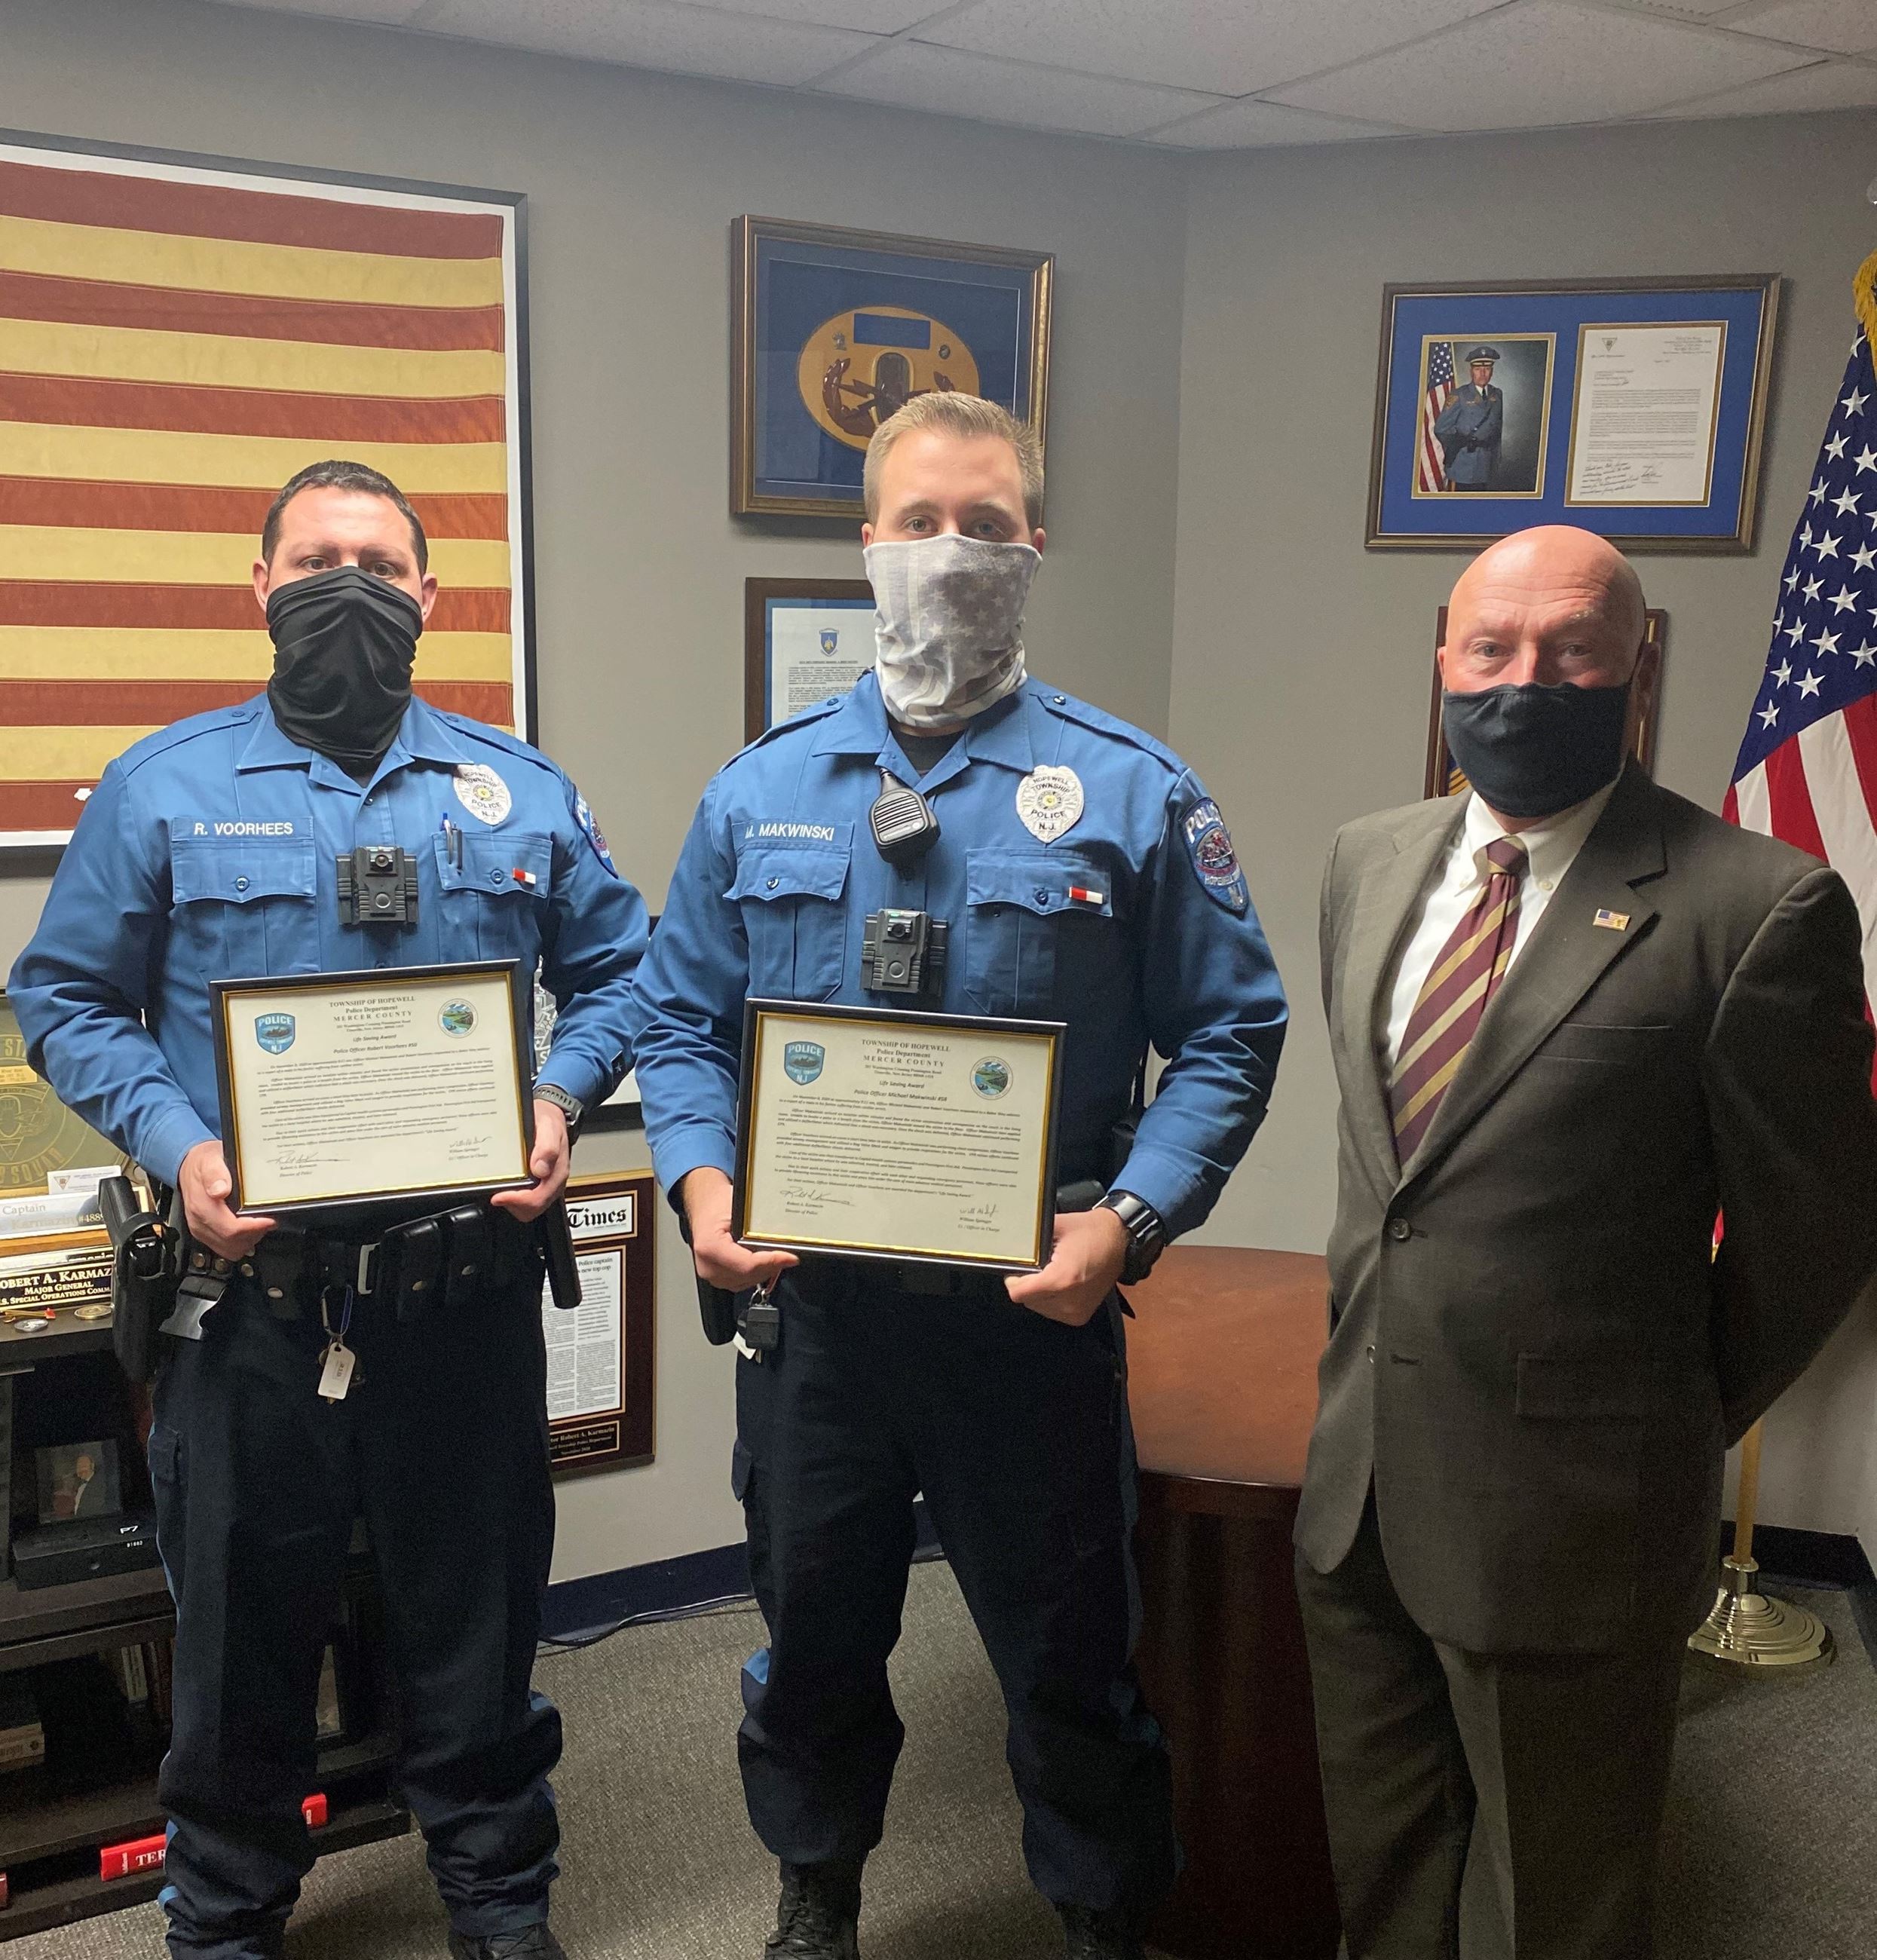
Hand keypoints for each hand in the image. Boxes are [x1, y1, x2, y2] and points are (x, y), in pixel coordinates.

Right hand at [178, 1140, 275, 1260]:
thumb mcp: (211, 1159)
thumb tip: (220, 1190)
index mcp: (202, 1207)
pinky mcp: (205, 1233)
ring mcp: (201, 1229)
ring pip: (230, 1250)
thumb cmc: (202, 1162)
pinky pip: (225, 1247)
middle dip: (254, 1234)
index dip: (254, 1228)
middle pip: (233, 1244)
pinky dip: (240, 1241)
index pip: (231, 1230)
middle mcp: (200, 1222)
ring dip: (248, 1240)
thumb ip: (216, 1174)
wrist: (188, 1165)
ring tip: (259, 1223)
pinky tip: (249, 1227)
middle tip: (268, 1220)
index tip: (269, 1219)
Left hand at [492, 1101, 571, 1220]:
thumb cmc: (549, 1121)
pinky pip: (528, 1200)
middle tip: (498, 1193)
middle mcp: (553, 1182)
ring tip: (502, 1189)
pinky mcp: (540, 1183)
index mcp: (557, 1172)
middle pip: (532, 1209)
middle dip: (513, 1205)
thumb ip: (547, 1147)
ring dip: (514, 1203)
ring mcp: (547, 1184)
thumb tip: (540, 1169)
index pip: (537, 1199)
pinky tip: (508, 1185)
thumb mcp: (548, 1127)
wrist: (553, 1116)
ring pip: (529, 1209)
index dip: (516, 1201)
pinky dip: (515, 1198)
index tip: (499, 1195)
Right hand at [680, 1166, 796, 1291]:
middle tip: (788, 1255)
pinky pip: (742, 1282)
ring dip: (765, 1271)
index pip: (748, 1265)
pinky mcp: (717, 1278)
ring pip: (748, 1281)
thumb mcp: (739, 1208)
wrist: (704, 1206)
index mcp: (710, 1247)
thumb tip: (783, 1240)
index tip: (791, 1258)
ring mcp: (710, 1274)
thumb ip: (758, 1227)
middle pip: (750, 1275)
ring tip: (776, 1256)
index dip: (772, 1262)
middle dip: (772, 1265)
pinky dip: (756, 1273)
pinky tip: (763, 1261)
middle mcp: (708, 1265)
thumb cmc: (718, 1204)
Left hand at [1005, 1207, 1128, 1326]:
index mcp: (1062, 1279)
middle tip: (1038, 1266)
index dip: (1013, 1279)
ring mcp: (1076, 1312)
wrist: (1120, 1241)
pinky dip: (1050, 1299)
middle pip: (1027, 1300)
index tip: (1019, 1267)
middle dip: (1027, 1284)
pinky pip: (1052, 1312)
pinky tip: (1060, 1283)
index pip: (1019, 1293)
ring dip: (1038, 1293)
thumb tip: (1009, 1245)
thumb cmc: (1091, 1231)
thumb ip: (1031, 1239)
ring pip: (1038, 1307)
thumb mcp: (1056, 1226)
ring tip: (1051, 1273)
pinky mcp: (1080, 1317)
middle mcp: (1069, 1301)